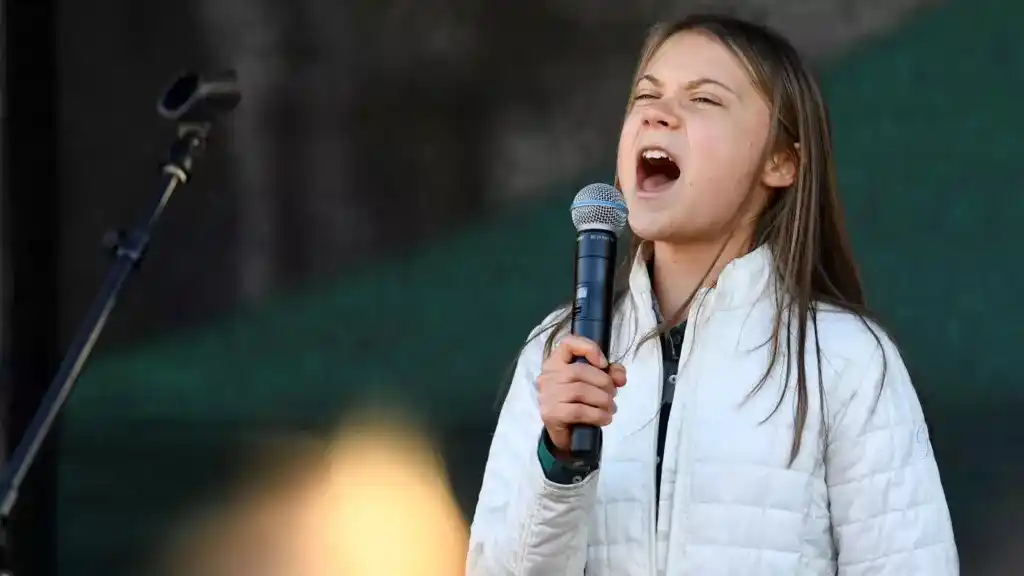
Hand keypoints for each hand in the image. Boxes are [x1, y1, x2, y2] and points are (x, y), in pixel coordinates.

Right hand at [536, 335, 626, 454]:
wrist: (568, 434)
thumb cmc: (581, 403)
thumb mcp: (597, 384)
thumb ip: (610, 374)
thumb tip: (619, 377)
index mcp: (556, 362)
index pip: (568, 343)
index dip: (589, 349)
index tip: (604, 364)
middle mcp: (548, 376)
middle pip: (579, 370)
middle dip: (604, 382)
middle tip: (613, 395)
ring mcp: (547, 395)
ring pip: (580, 391)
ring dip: (603, 400)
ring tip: (611, 408)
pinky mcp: (550, 414)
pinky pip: (578, 411)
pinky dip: (597, 415)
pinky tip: (605, 418)